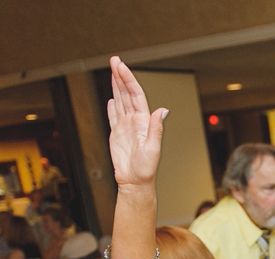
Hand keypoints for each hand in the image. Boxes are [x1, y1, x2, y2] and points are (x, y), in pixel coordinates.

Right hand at [107, 56, 167, 186]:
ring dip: (116, 86)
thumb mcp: (153, 148)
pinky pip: (114, 117)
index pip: (135, 95)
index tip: (121, 66)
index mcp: (143, 122)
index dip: (128, 79)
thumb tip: (162, 110)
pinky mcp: (117, 135)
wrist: (135, 182)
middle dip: (120, 76)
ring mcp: (125, 127)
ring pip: (120, 101)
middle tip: (114, 60)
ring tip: (113, 72)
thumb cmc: (146, 169)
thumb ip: (156, 128)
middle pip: (127, 94)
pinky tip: (112, 99)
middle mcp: (135, 121)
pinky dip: (112, 107)